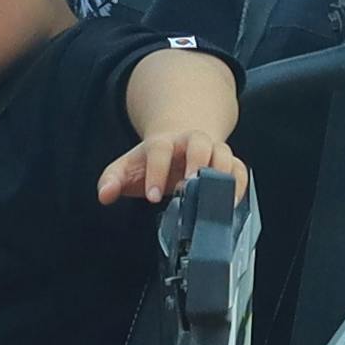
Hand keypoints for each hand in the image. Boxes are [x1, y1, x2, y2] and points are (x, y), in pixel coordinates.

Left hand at [98, 125, 248, 209]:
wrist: (177, 145)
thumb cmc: (151, 161)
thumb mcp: (127, 168)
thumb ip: (111, 180)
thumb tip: (104, 194)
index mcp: (163, 142)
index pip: (159, 150)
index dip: (156, 171)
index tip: (153, 197)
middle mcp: (190, 142)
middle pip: (198, 142)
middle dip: (196, 162)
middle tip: (189, 186)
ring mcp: (212, 150)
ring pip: (223, 152)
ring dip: (221, 172)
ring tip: (214, 197)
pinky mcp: (228, 163)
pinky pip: (239, 169)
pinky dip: (239, 184)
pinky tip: (231, 202)